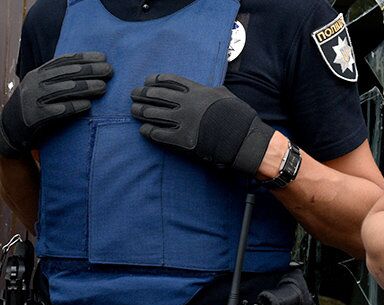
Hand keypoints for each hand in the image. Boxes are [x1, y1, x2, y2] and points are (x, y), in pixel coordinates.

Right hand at [0, 52, 111, 156]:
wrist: (10, 127)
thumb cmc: (35, 106)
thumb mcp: (43, 87)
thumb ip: (61, 79)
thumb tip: (91, 70)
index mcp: (39, 73)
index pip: (64, 61)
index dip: (84, 57)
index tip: (103, 57)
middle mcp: (35, 82)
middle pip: (66, 73)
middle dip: (89, 70)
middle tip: (109, 70)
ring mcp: (34, 98)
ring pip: (63, 89)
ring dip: (85, 87)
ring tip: (103, 87)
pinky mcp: (35, 115)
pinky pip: (57, 110)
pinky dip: (73, 107)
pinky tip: (88, 105)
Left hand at [130, 74, 273, 175]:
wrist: (244, 139)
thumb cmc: (238, 117)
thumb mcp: (225, 95)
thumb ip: (210, 90)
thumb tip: (204, 88)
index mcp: (196, 91)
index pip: (168, 80)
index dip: (154, 80)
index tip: (146, 82)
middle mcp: (186, 104)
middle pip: (156, 95)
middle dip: (141, 94)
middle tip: (133, 95)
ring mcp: (183, 122)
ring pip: (153, 114)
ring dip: (140, 112)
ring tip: (134, 112)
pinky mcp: (182, 140)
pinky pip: (158, 134)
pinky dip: (148, 131)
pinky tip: (144, 130)